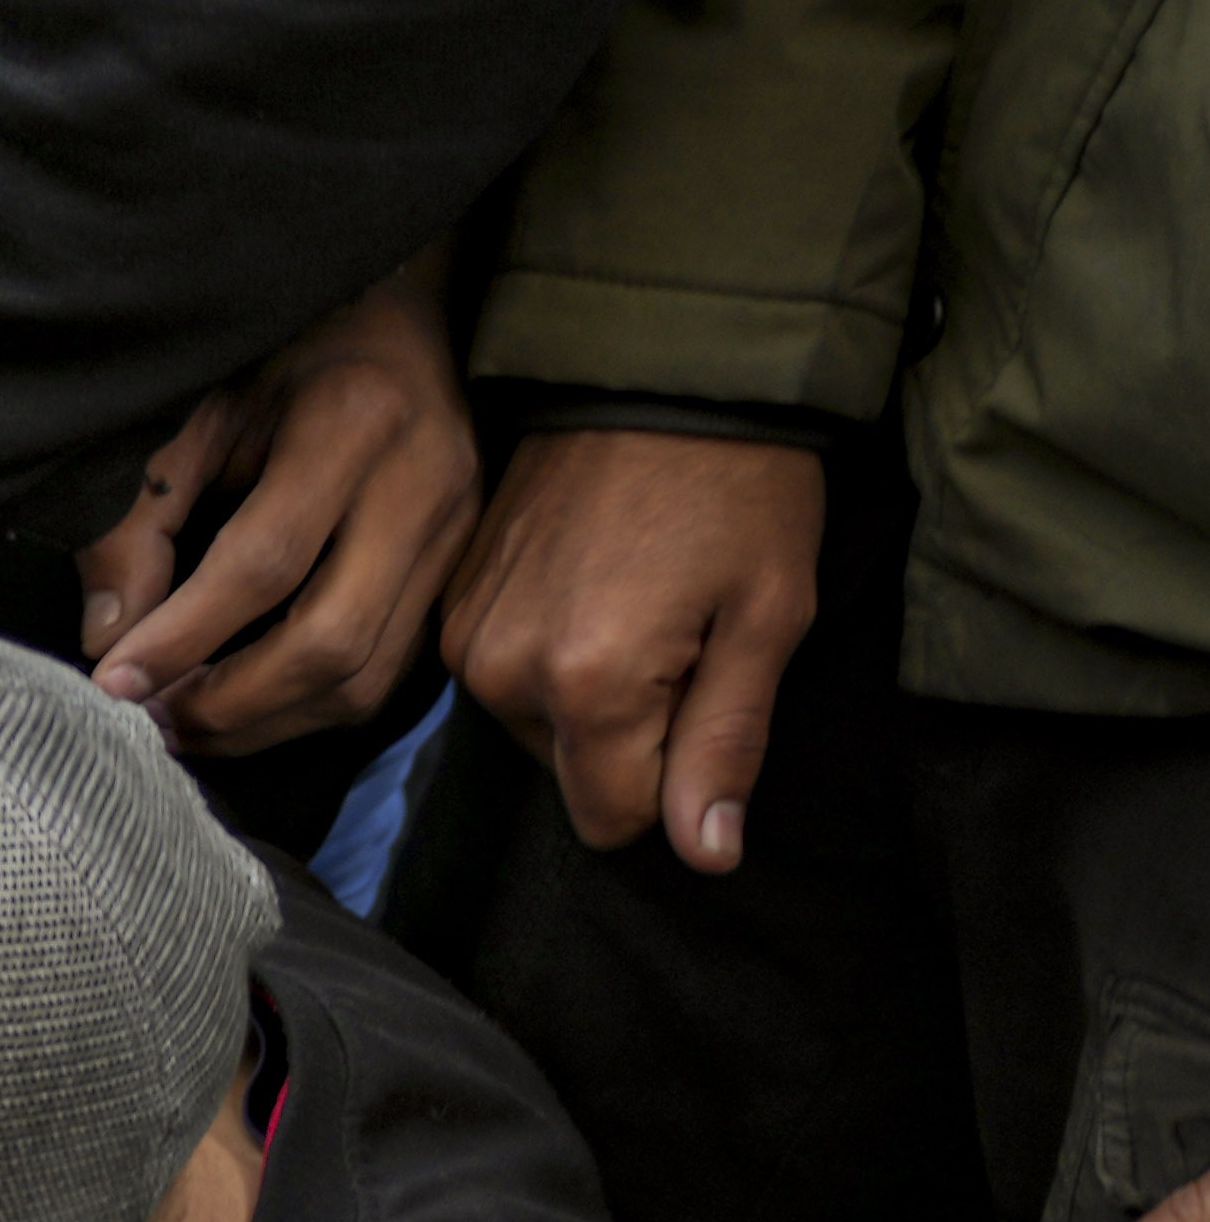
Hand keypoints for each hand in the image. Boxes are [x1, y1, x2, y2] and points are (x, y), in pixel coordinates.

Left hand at [74, 260, 473, 757]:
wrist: (399, 315)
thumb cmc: (288, 356)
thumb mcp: (200, 408)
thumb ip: (141, 517)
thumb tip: (107, 637)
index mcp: (354, 421)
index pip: (263, 564)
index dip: (182, 638)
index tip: (114, 681)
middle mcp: (423, 482)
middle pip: (329, 642)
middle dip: (230, 704)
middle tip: (152, 718)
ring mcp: (457, 531)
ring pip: (367, 676)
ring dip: (268, 722)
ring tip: (188, 720)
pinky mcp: (460, 568)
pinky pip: (389, 670)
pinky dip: (310, 707)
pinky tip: (248, 702)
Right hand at [442, 423, 824, 870]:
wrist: (662, 366)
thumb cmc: (740, 486)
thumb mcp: (769, 616)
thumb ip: (726, 745)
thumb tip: (706, 855)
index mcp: (587, 684)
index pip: (615, 819)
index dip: (673, 780)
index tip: (705, 693)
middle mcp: (503, 674)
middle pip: (571, 775)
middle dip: (628, 731)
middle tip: (679, 630)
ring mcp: (465, 637)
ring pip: (534, 728)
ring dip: (585, 691)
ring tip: (635, 597)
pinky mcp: (451, 604)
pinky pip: (501, 676)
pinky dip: (547, 651)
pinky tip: (590, 582)